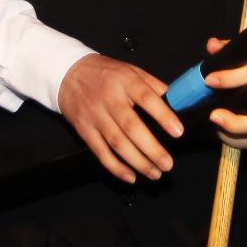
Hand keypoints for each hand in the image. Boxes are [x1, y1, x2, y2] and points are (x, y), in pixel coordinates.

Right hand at [58, 54, 183, 183]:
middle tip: (167, 163)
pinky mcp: (85, 130)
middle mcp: (110, 99)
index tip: (178, 131)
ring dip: (137, 162)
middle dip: (151, 149)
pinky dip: (115, 167)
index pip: (147, 98)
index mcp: (125, 82)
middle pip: (131, 127)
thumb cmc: (104, 73)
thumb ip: (152, 84)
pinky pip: (100, 152)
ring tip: (154, 173)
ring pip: (117, 143)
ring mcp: (96, 116)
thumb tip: (174, 99)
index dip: (163, 116)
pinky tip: (130, 175)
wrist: (69, 73)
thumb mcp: (130, 70)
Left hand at [204, 38, 246, 149]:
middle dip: (236, 113)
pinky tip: (219, 131)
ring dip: (235, 127)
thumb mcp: (241, 51)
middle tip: (212, 113)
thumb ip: (226, 48)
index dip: (232, 78)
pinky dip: (234, 139)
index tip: (209, 80)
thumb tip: (212, 45)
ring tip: (214, 121)